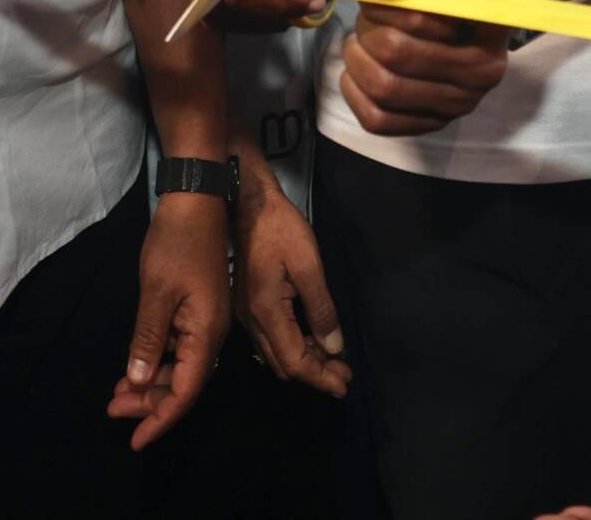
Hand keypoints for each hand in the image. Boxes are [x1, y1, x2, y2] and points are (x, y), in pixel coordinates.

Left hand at [107, 192, 230, 449]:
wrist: (196, 200)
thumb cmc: (176, 244)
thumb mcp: (155, 293)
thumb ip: (147, 341)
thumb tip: (137, 383)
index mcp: (206, 332)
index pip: (186, 390)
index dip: (160, 418)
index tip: (135, 441)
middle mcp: (211, 332)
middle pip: (183, 382)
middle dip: (149, 403)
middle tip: (112, 411)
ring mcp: (205, 319)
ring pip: (179, 366)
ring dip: (150, 383)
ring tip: (116, 394)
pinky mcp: (196, 308)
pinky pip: (178, 347)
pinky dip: (154, 360)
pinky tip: (132, 365)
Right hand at [231, 145, 349, 396]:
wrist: (248, 204)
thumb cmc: (281, 229)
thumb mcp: (309, 265)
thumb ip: (321, 310)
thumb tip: (334, 348)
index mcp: (266, 313)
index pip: (294, 361)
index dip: (320, 377)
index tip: (344, 387)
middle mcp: (250, 321)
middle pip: (283, 364)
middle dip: (315, 373)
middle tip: (344, 375)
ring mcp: (245, 315)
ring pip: (275, 354)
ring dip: (304, 361)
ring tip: (334, 361)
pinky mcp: (246, 305)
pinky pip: (270, 339)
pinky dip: (292, 345)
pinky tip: (311, 339)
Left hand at [340, 0, 517, 135]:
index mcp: (489, 22)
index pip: (420, 20)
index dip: (384, 3)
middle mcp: (484, 71)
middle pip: (397, 56)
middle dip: (368, 28)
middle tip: (368, 12)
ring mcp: (462, 102)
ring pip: (385, 90)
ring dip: (358, 59)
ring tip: (364, 37)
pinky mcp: (437, 121)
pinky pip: (380, 120)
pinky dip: (356, 94)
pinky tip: (360, 68)